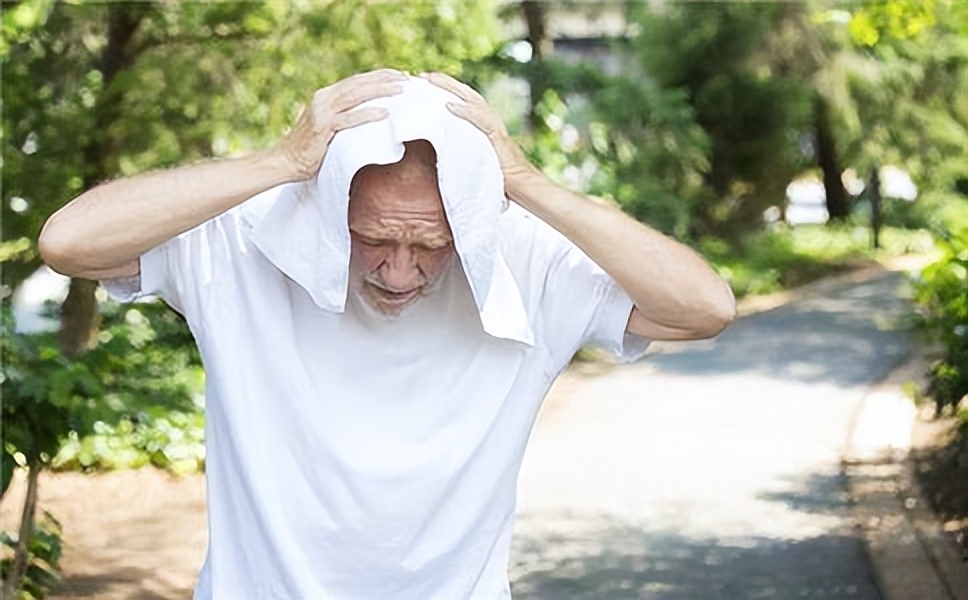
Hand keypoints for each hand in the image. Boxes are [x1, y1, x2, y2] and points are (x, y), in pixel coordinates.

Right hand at [279, 69, 407, 180]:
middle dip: (383, 78)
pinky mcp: (322, 127)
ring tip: (400, 89)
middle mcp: (323, 98)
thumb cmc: (310, 149)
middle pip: (358, 83)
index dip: (377, 76)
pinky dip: (367, 114)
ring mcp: (322, 112)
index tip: (398, 75)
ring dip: (380, 91)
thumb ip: (342, 116)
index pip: (355, 81)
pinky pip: (349, 119)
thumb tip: (367, 115)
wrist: (285, 162)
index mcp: (325, 96)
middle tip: (406, 77)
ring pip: (355, 95)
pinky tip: (384, 113)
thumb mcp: (328, 126)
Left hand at [419, 72, 540, 201]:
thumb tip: (440, 145)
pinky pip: (480, 119)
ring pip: (471, 100)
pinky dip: (465, 111)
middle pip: (465, 93)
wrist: (521, 184)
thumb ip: (463, 145)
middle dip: (445, 82)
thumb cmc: (498, 173)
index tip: (426, 82)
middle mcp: (489, 118)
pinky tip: (449, 105)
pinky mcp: (496, 137)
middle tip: (423, 75)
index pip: (464, 99)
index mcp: (484, 122)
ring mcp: (494, 126)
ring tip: (433, 81)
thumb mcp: (476, 155)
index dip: (446, 88)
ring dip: (451, 89)